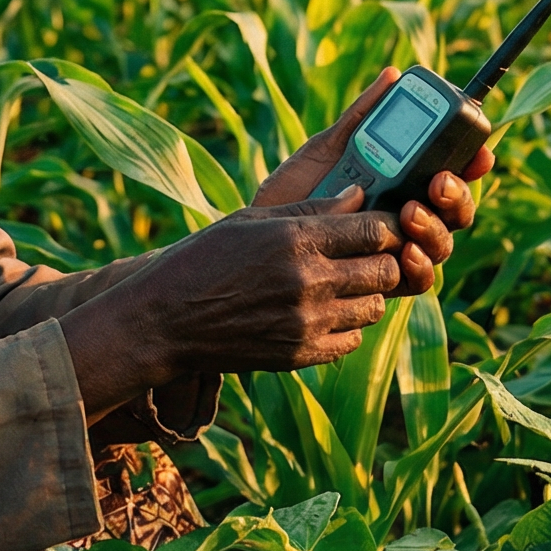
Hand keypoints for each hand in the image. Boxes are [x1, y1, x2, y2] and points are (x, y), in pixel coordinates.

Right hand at [63, 191, 403, 415]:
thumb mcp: (251, 221)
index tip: (378, 227)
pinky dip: (346, 327)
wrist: (165, 321)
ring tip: (339, 285)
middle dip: (383, 260)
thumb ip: (311, 209)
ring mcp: (307, 322)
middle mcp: (309, 281)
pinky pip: (351, 341)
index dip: (386, 226)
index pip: (376, 229)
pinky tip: (321, 313)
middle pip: (386, 270)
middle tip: (364, 256)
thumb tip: (360, 195)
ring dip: (365, 294)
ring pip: (374, 307)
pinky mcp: (300, 354)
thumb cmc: (203, 259)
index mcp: (296, 239)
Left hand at [255, 67, 492, 296]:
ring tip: (411, 212)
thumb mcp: (327, 149)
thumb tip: (392, 75)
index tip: (481, 151)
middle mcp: (410, 216)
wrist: (259, 238)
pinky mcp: (384, 282)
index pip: (451, 171)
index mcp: (405, 182)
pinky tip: (405, 252)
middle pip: (456, 208)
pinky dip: (419, 266)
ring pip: (444, 243)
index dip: (473, 161)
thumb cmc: (296, 192)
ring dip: (437, 228)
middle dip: (457, 194)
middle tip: (438, 181)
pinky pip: (419, 280)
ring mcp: (401, 250)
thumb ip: (361, 117)